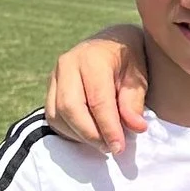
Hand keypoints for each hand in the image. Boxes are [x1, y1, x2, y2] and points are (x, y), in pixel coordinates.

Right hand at [47, 27, 148, 150]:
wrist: (111, 42)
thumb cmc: (129, 59)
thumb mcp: (138, 76)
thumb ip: (134, 101)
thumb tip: (136, 128)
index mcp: (92, 58)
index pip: (97, 100)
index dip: (108, 128)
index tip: (120, 148)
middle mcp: (68, 64)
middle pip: (70, 109)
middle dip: (90, 134)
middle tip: (111, 148)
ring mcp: (55, 76)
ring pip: (57, 115)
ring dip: (80, 135)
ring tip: (103, 142)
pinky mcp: (50, 88)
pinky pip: (53, 116)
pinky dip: (70, 131)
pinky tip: (89, 134)